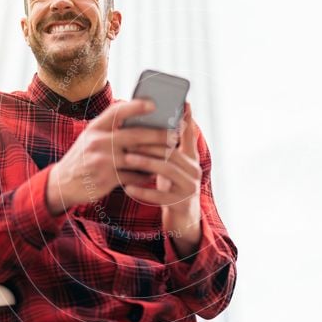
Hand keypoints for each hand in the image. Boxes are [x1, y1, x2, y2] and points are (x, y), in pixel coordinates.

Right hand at [45, 99, 176, 214]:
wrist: (62, 183)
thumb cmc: (83, 157)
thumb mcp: (91, 137)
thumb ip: (110, 127)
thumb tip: (139, 116)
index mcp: (95, 127)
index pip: (117, 111)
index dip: (136, 106)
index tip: (153, 104)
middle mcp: (98, 141)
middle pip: (134, 136)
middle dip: (158, 135)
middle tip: (174, 135)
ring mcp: (102, 161)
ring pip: (137, 158)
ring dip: (155, 157)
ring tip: (169, 155)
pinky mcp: (106, 179)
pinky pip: (132, 176)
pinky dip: (144, 175)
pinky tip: (153, 174)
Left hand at [123, 103, 202, 255]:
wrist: (182, 218)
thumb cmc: (172, 186)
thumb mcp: (173, 165)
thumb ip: (167, 147)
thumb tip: (152, 124)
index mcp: (191, 158)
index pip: (188, 135)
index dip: (186, 119)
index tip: (182, 104)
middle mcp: (194, 170)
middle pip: (172, 151)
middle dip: (150, 143)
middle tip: (129, 136)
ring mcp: (189, 187)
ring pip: (167, 170)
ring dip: (145, 162)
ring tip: (127, 157)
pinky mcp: (180, 203)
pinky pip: (160, 196)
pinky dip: (143, 191)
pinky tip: (128, 187)